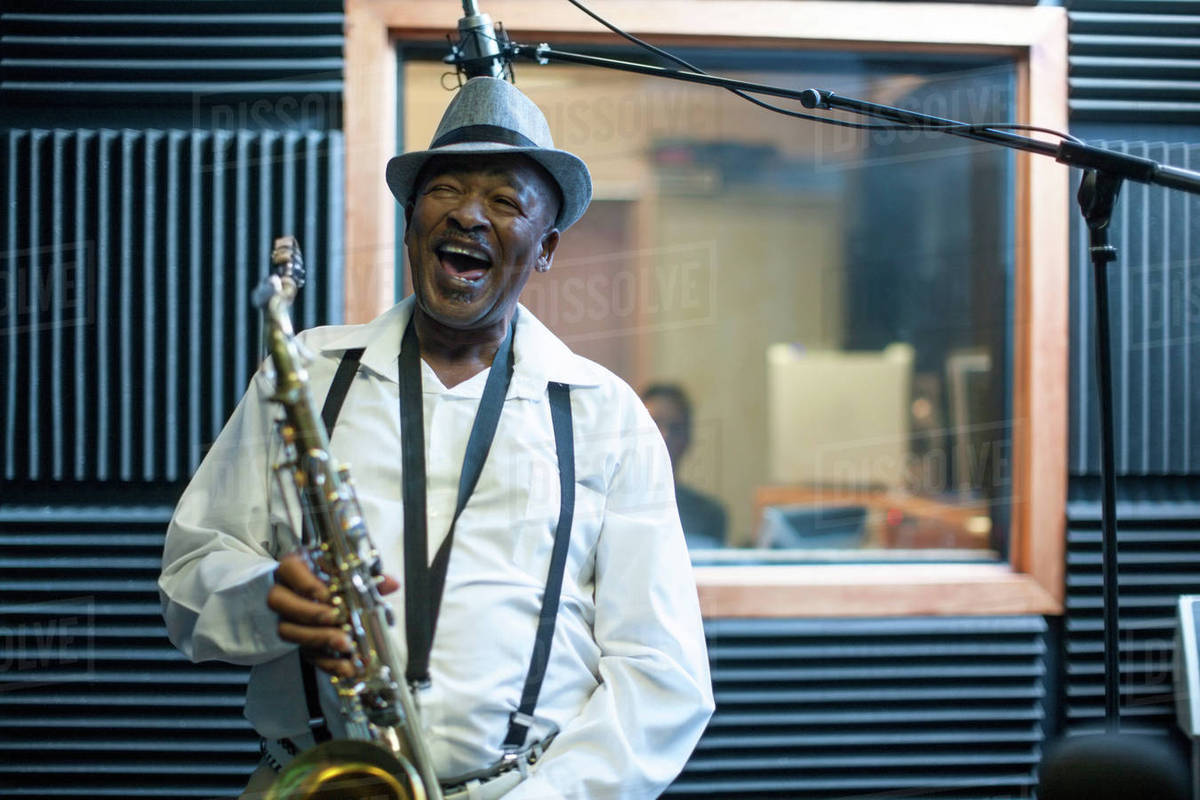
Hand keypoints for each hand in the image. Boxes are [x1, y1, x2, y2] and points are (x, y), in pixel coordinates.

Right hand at [267, 551, 398, 678]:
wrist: (325, 600)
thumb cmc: (338, 581)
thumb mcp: (353, 576)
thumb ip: (369, 578)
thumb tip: (392, 583)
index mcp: (296, 568)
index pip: (290, 569)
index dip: (307, 583)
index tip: (329, 594)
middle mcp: (284, 592)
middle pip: (280, 602)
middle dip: (311, 612)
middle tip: (337, 618)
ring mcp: (286, 619)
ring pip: (288, 631)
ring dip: (319, 638)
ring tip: (346, 644)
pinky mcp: (298, 643)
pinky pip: (306, 654)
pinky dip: (327, 662)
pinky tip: (347, 666)